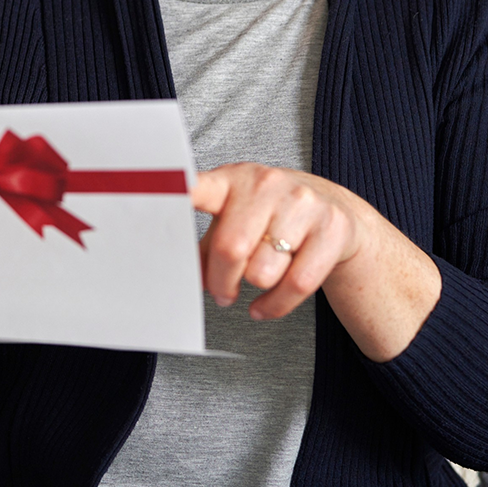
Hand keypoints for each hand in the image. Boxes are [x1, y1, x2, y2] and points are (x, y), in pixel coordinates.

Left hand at [192, 163, 365, 321]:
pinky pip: (297, 285)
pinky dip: (275, 306)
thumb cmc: (268, 215)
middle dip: (222, 282)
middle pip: (232, 249)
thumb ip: (207, 247)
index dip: (179, 195)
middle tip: (222, 292)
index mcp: (232, 180)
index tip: (156, 198)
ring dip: (254, 288)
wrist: (331, 208)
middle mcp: (267, 184)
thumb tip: (189, 278)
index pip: (200, 188)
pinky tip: (265, 305)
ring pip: (263, 272)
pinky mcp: (331, 227)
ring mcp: (302, 203)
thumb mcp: (233, 218)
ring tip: (256, 280)